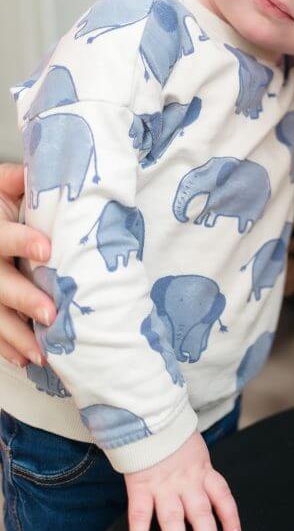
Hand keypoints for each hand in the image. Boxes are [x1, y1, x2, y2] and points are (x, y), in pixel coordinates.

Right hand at [0, 163, 53, 367]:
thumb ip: (14, 179)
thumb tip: (41, 170)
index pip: (0, 236)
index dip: (21, 241)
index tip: (48, 250)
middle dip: (23, 299)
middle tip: (52, 314)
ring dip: (15, 335)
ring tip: (41, 352)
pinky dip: (4, 347)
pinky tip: (23, 359)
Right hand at [125, 431, 241, 530]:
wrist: (147, 417)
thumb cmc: (171, 436)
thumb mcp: (193, 449)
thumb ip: (199, 468)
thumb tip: (204, 491)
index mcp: (202, 470)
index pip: (221, 494)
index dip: (229, 516)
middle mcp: (186, 480)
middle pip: (200, 513)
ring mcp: (163, 485)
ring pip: (173, 518)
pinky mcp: (140, 486)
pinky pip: (140, 513)